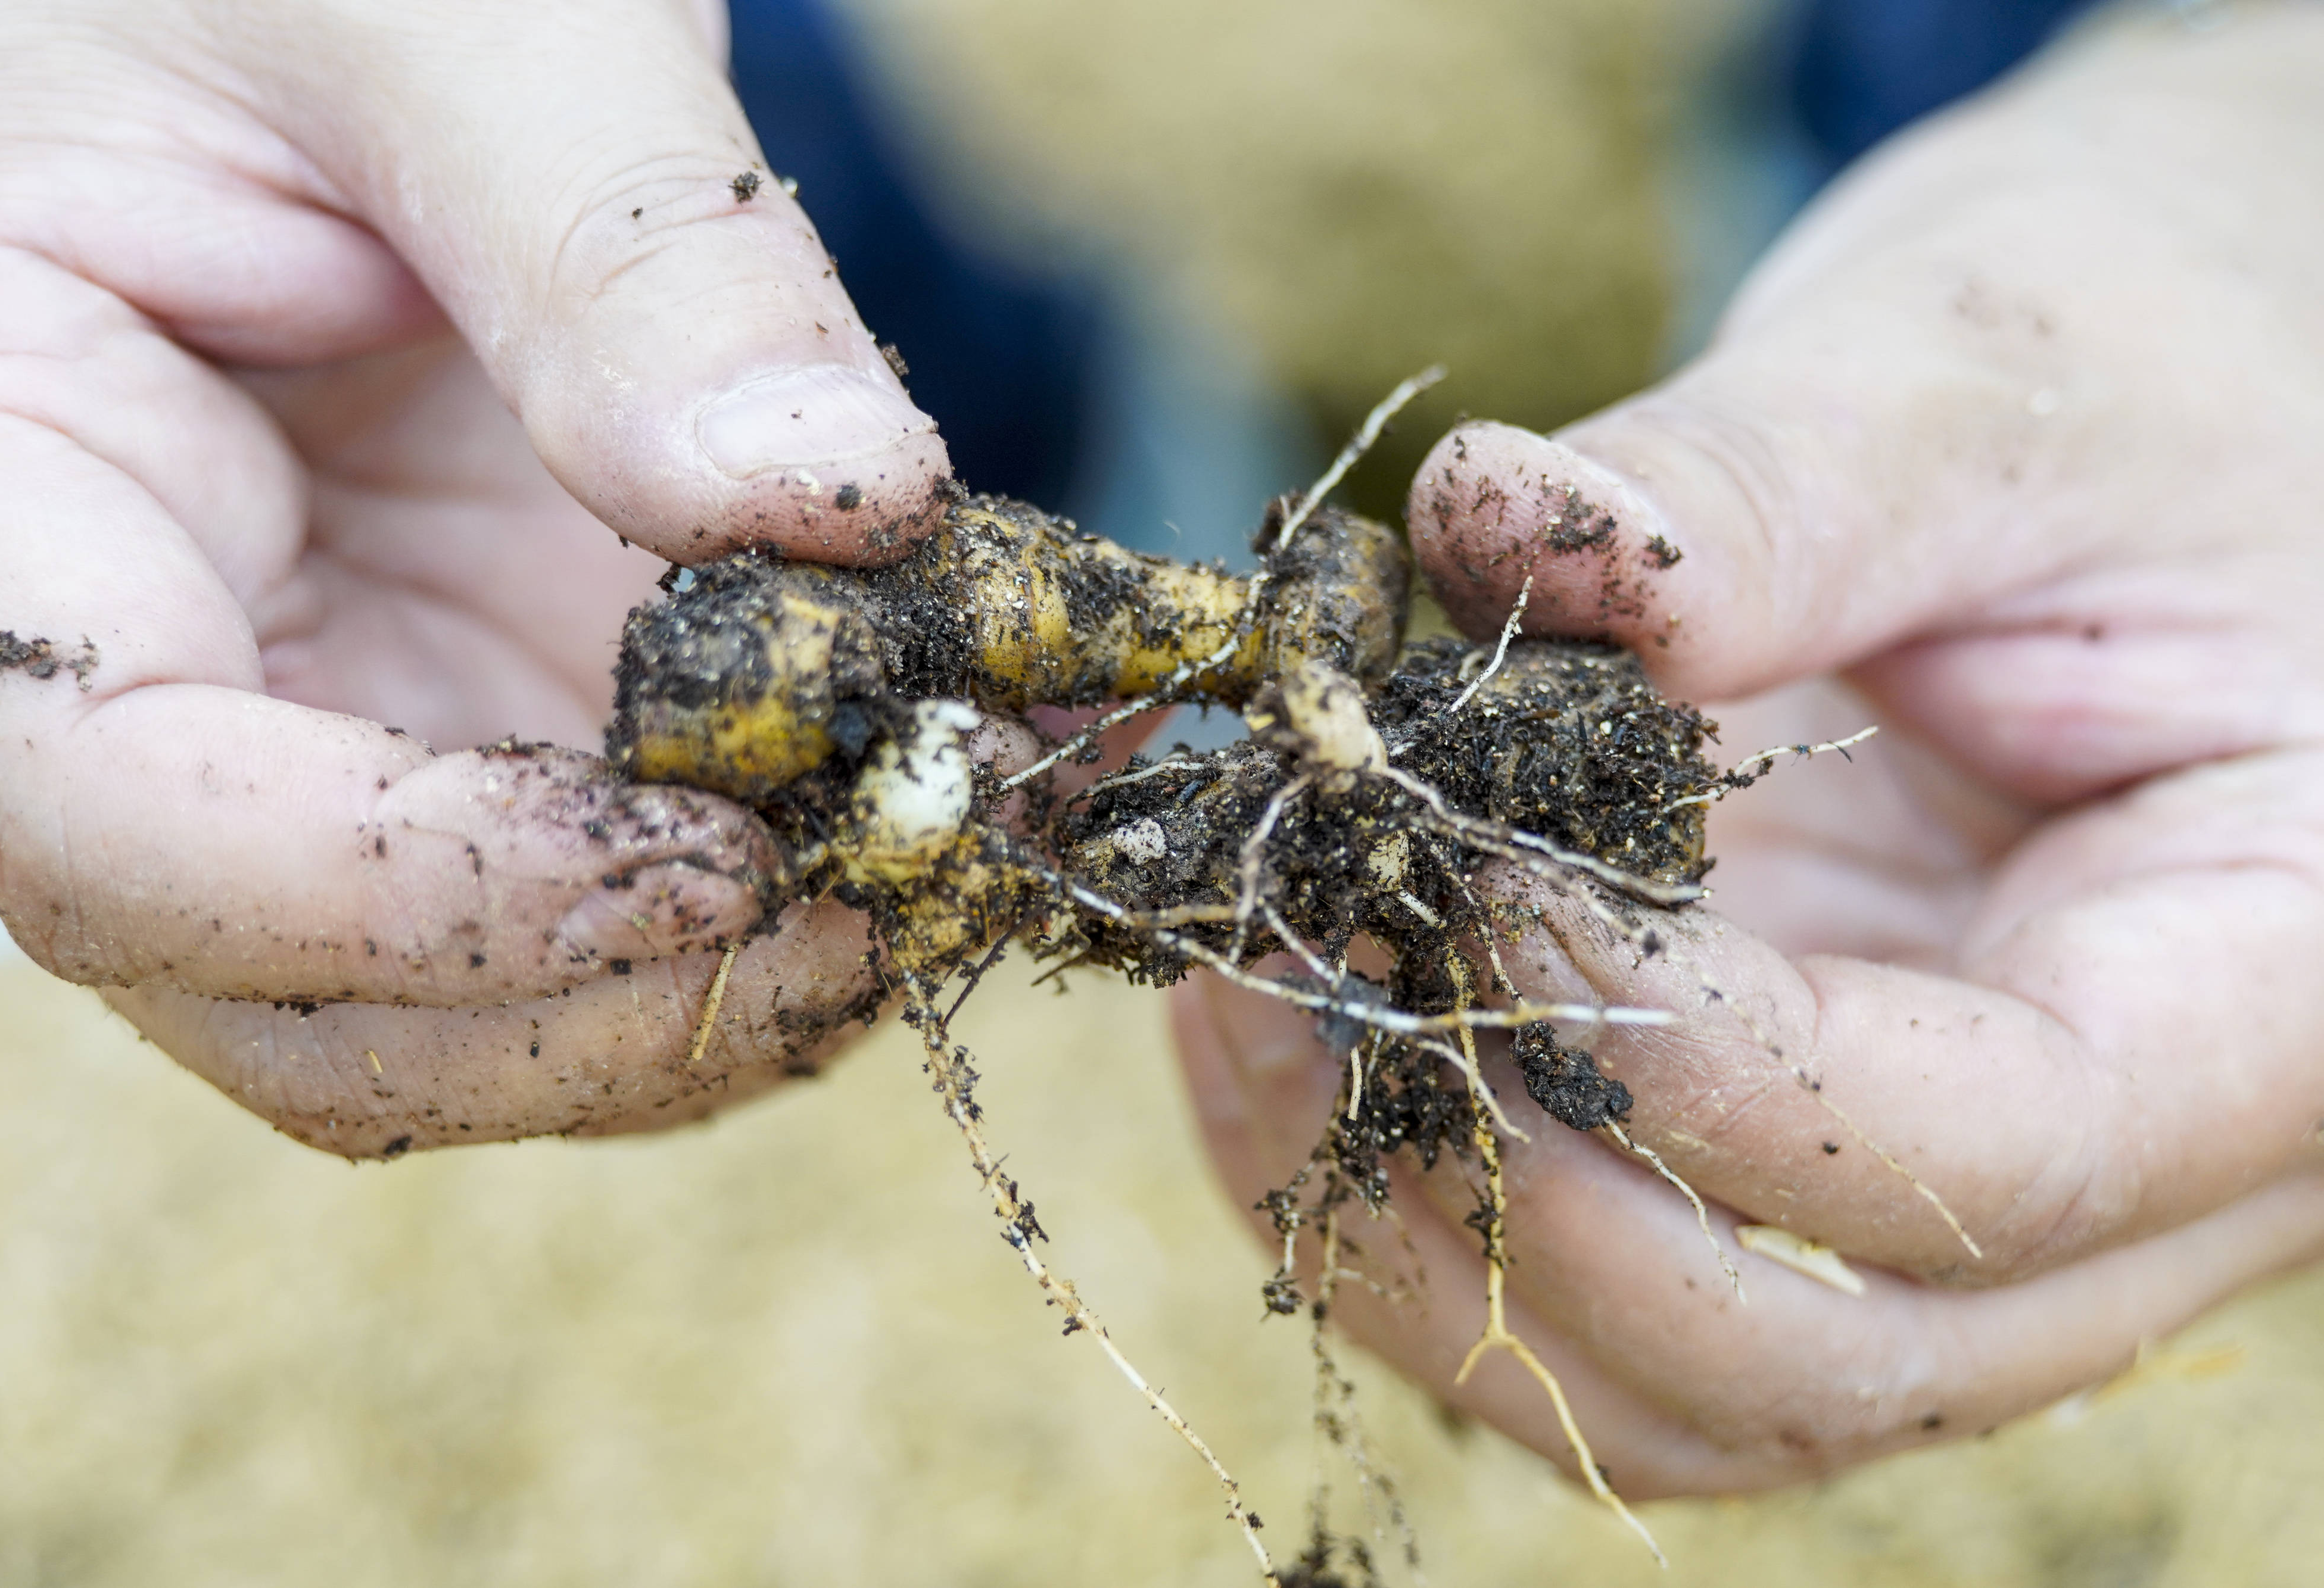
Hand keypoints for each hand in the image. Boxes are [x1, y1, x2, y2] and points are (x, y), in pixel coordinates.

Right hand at [0, 0, 949, 1154]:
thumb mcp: (447, 9)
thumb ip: (615, 249)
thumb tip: (833, 508)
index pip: (119, 820)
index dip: (417, 899)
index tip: (717, 859)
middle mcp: (146, 659)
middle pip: (294, 994)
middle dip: (601, 1005)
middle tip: (895, 900)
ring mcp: (325, 709)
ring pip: (469, 1002)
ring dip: (727, 987)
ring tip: (967, 852)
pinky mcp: (483, 706)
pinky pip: (610, 893)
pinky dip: (788, 891)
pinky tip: (961, 787)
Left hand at [1176, 4, 2323, 1495]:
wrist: (2160, 399)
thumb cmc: (2150, 368)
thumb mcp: (2003, 374)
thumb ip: (1774, 481)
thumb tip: (1492, 528)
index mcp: (2270, 990)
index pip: (1990, 1151)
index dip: (1693, 1055)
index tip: (1463, 864)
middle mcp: (2123, 1163)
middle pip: (1812, 1357)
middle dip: (1517, 1196)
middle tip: (1304, 956)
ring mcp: (1930, 1175)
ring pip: (1674, 1382)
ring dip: (1420, 1240)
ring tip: (1240, 1000)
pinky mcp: (1776, 1129)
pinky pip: (1594, 1285)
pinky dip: (1408, 1202)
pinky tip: (1269, 1013)